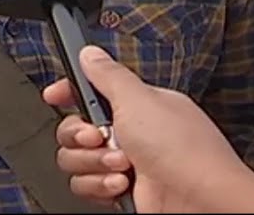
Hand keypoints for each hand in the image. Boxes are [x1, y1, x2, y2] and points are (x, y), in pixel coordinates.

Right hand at [42, 46, 253, 213]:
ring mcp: (124, 163)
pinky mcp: (118, 190)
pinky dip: (100, 186)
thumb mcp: (139, 99)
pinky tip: (122, 184)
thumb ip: (108, 75)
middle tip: (99, 136)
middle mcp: (129, 133)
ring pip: (76, 159)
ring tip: (122, 165)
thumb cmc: (183, 150)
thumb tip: (90, 52)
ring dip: (94, 163)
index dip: (69, 92)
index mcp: (137, 105)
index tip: (54, 95)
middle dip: (81, 134)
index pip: (91, 91)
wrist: (198, 199)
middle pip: (74, 127)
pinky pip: (86, 185)